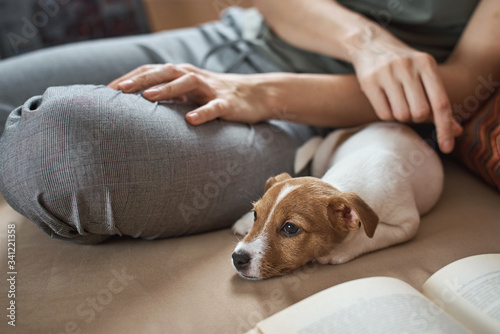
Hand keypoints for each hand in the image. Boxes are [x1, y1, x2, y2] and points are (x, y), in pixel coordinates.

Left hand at [107, 64, 269, 125]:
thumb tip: (140, 108)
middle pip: (164, 72)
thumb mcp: (190, 93)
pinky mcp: (227, 103)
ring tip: (147, 98)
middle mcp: (193, 77)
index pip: (151, 71)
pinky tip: (191, 120)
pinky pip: (214, 107)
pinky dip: (203, 112)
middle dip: (140, 80)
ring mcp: (210, 89)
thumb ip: (169, 96)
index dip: (130, 78)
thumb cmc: (215, 95)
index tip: (107, 90)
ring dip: (166, 89)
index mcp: (182, 75)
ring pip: (186, 83)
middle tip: (117, 90)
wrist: (255, 94)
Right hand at [349, 29, 462, 152]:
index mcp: (426, 63)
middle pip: (420, 112)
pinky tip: (385, 103)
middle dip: (417, 118)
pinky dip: (387, 115)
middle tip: (411, 109)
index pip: (441, 103)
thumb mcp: (424, 75)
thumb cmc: (403, 67)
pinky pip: (384, 113)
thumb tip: (457, 131)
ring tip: (397, 103)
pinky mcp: (369, 81)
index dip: (445, 127)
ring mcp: (386, 72)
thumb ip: (439, 101)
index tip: (447, 147)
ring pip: (401, 114)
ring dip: (401, 117)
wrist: (370, 44)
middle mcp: (407, 66)